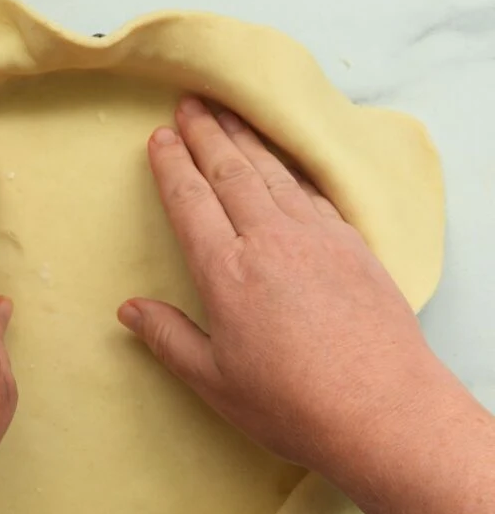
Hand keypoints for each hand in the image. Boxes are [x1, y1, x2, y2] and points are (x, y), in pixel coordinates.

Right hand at [118, 97, 440, 472]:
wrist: (383, 410)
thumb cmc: (293, 404)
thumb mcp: (215, 382)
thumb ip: (169, 338)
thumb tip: (129, 309)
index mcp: (226, 272)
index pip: (190, 202)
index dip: (172, 166)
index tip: (160, 137)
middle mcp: (269, 241)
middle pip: (230, 173)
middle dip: (206, 134)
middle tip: (190, 103)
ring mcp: (316, 237)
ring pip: (272, 173)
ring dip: (246, 139)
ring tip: (228, 114)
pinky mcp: (352, 245)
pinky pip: (312, 192)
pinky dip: (290, 169)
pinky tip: (282, 163)